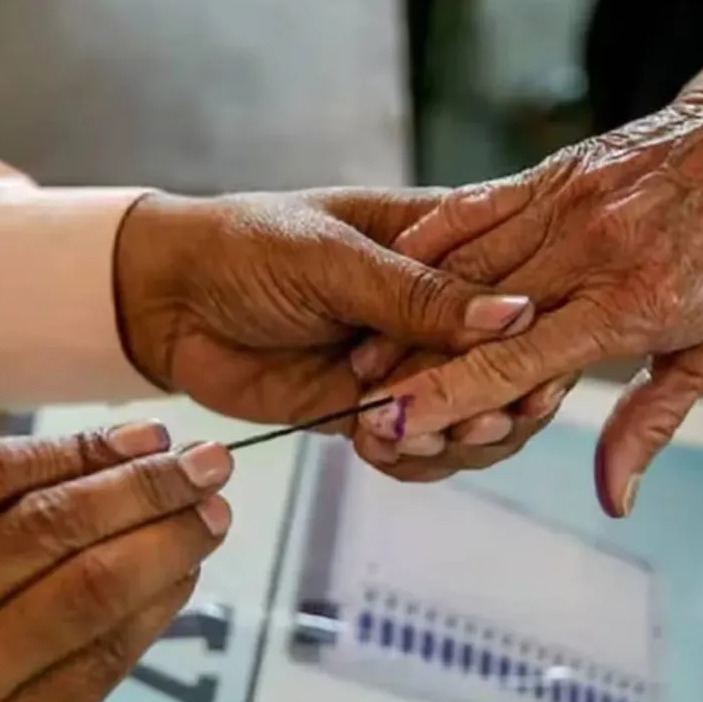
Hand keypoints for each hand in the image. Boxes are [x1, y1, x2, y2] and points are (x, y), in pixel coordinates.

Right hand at [0, 422, 232, 701]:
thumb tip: (130, 455)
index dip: (83, 447)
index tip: (152, 434)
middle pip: (46, 529)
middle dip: (144, 489)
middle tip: (208, 465)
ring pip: (85, 595)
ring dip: (165, 545)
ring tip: (211, 515)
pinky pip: (99, 662)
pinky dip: (153, 611)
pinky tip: (182, 577)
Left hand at [114, 188, 533, 432]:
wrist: (165, 300)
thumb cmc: (245, 245)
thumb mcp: (333, 257)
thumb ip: (418, 294)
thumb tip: (514, 316)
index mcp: (444, 243)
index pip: (520, 289)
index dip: (537, 336)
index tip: (536, 374)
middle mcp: (436, 307)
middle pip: (508, 364)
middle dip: (500, 399)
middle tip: (482, 420)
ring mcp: (407, 362)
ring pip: (470, 413)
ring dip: (457, 436)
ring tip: (421, 437)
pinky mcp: (371, 409)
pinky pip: (417, 445)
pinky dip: (411, 458)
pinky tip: (382, 449)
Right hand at [350, 75, 702, 515]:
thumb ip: (650, 422)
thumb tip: (614, 497)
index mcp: (630, 304)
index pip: (515, 363)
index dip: (446, 397)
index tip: (392, 425)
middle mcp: (587, 252)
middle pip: (471, 318)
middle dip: (408, 364)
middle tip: (356, 402)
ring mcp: (566, 204)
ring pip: (463, 263)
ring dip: (407, 309)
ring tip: (361, 350)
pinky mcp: (554, 171)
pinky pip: (477, 206)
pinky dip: (432, 239)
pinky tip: (396, 266)